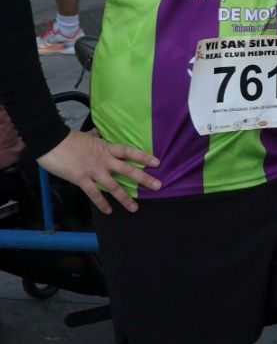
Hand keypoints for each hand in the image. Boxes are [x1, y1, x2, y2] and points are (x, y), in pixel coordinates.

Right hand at [37, 130, 161, 214]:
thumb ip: (94, 137)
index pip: (129, 152)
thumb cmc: (67, 138)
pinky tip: (109, 211)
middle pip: (128, 170)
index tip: (157, 162)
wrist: (50, 141)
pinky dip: (102, 203)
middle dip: (144, 179)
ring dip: (125, 197)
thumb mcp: (86, 136)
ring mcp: (93, 170)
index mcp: (106, 148)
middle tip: (158, 186)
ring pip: (114, 185)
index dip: (144, 157)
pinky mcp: (81, 179)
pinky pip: (94, 193)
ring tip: (135, 207)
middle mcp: (104, 160)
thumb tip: (96, 133)